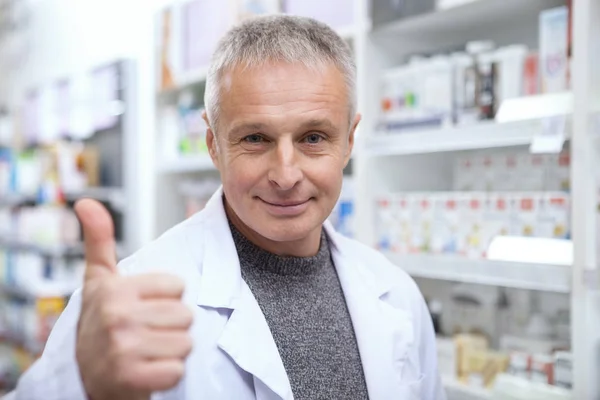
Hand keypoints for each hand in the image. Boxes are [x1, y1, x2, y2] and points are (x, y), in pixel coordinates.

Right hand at [74, 199, 192, 399]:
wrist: (84, 375)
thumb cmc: (100, 320)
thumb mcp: (98, 279)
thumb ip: (100, 239)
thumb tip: (86, 202)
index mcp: (115, 289)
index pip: (178, 286)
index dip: (166, 299)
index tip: (143, 307)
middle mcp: (118, 317)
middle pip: (185, 315)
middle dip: (171, 326)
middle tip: (146, 332)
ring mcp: (123, 349)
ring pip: (185, 343)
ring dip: (171, 350)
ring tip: (147, 350)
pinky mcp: (132, 379)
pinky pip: (177, 370)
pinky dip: (168, 374)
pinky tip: (148, 370)